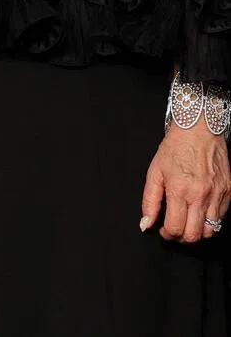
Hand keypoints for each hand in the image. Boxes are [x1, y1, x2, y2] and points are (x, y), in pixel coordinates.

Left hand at [142, 122, 230, 240]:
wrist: (198, 131)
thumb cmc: (174, 149)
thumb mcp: (155, 171)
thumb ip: (149, 200)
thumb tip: (145, 224)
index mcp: (179, 191)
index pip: (175, 228)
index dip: (167, 234)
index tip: (163, 230)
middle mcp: (200, 196)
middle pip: (194, 235)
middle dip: (181, 237)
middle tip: (174, 230)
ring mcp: (217, 196)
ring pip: (210, 231)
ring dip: (197, 232)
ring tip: (187, 223)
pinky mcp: (228, 193)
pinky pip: (221, 218)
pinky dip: (210, 221)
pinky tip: (199, 212)